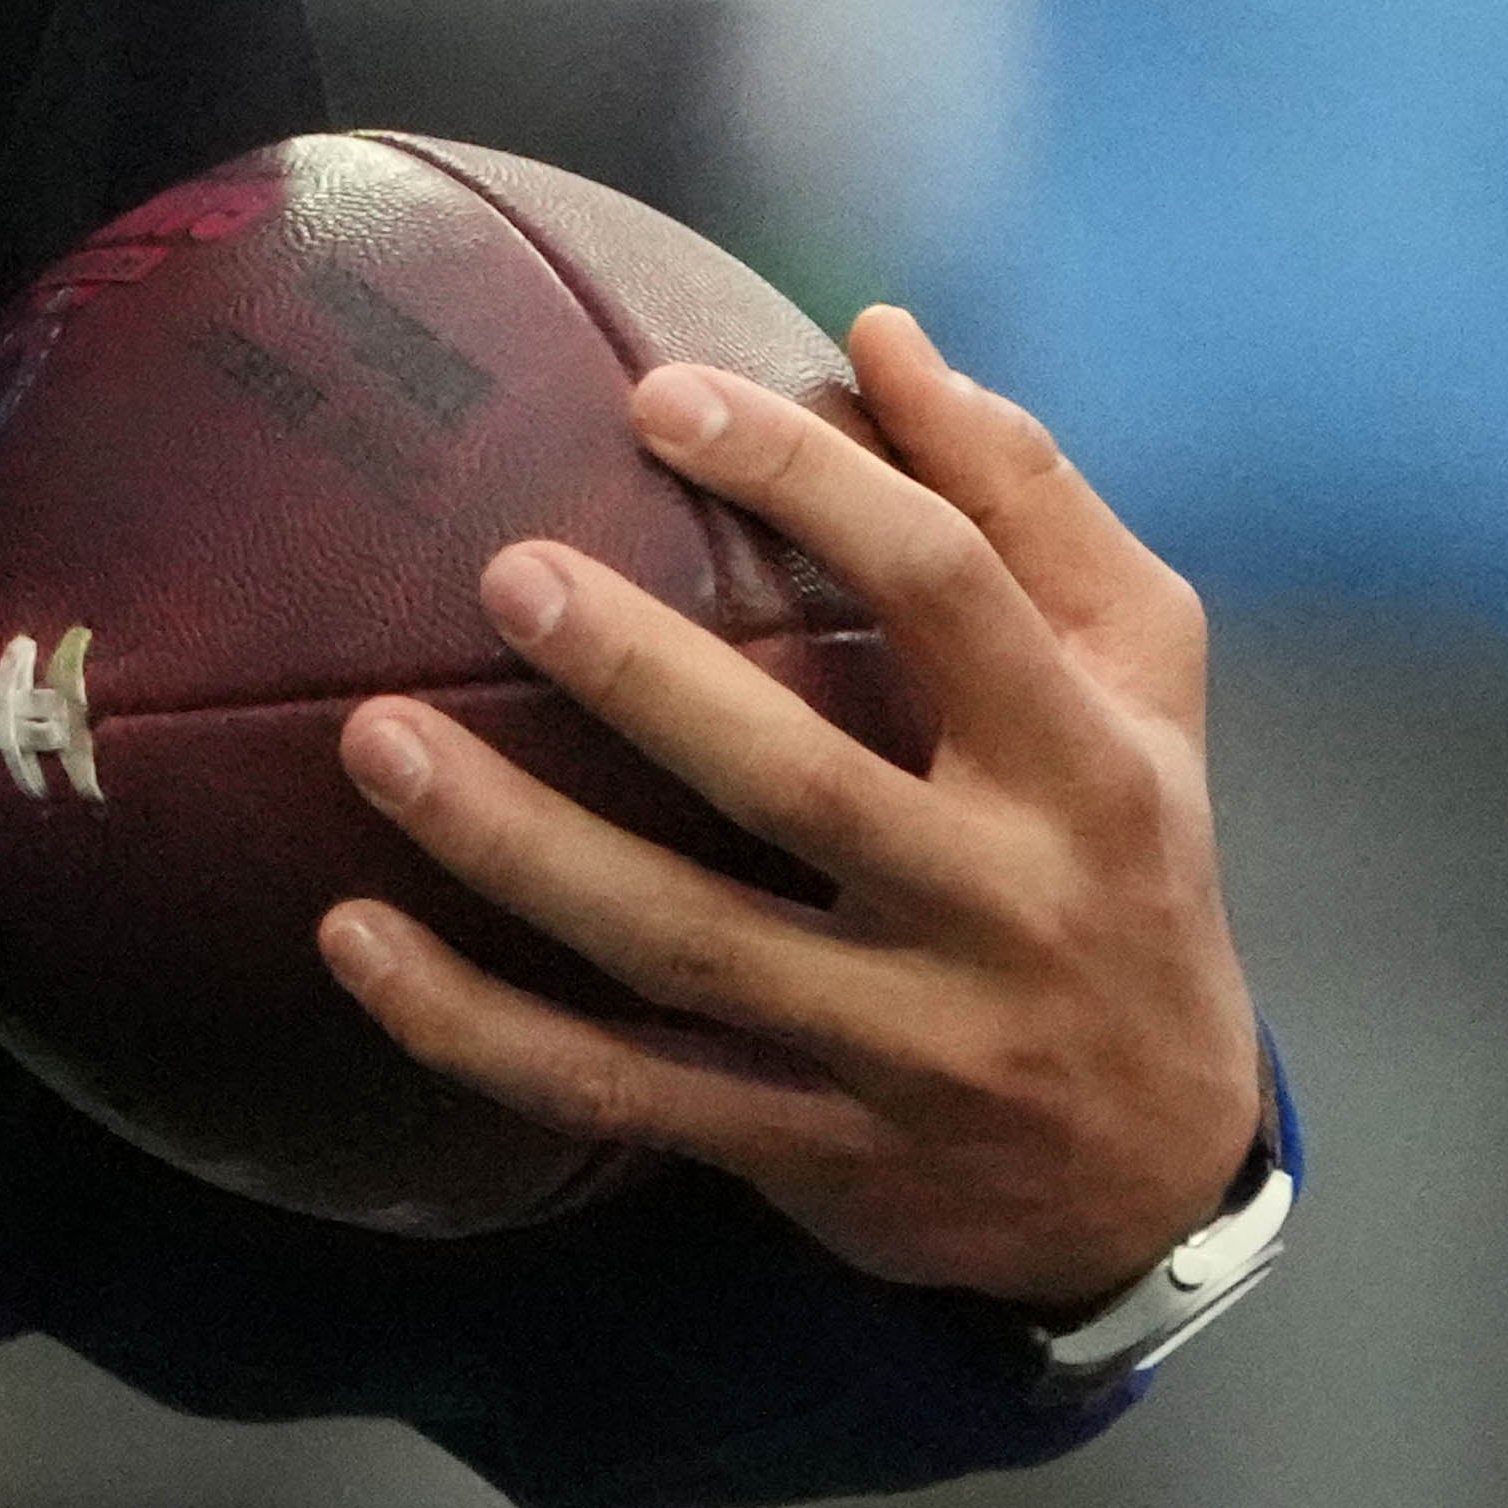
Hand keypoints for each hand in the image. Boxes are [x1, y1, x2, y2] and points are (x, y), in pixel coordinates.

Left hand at [318, 304, 1263, 1312]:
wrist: (1155, 1175)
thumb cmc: (1125, 857)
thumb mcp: (1141, 679)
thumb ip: (1026, 500)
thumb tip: (879, 332)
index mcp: (1083, 767)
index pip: (949, 590)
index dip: (807, 480)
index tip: (657, 393)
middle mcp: (999, 911)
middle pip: (803, 783)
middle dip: (646, 679)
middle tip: (503, 568)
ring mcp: (902, 1048)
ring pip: (682, 948)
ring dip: (515, 849)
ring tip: (371, 735)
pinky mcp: (809, 1151)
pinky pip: (619, 1095)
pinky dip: (477, 1031)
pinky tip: (352, 941)